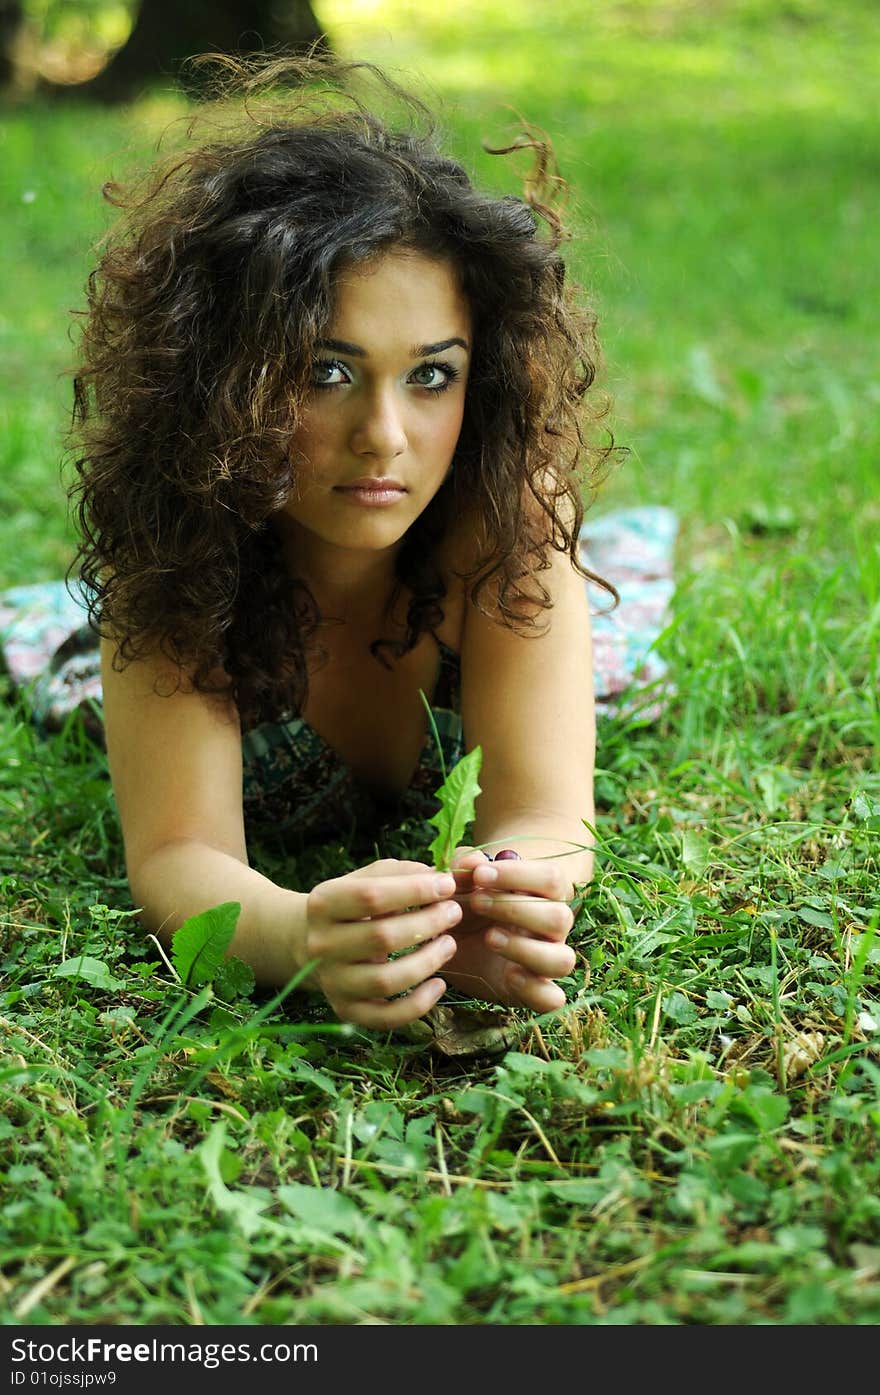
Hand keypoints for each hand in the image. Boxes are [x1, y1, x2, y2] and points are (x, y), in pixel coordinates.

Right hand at [304, 859, 461, 1027]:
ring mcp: (333, 982)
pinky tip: (439, 985)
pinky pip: (386, 1017)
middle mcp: (321, 945)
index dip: (414, 890)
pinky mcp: (346, 1010)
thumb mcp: (368, 879)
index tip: (447, 885)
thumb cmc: (353, 905)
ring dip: (427, 962)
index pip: (371, 896)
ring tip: (450, 944)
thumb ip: (401, 873)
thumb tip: (440, 878)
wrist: (313, 943)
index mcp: (323, 904)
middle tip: (454, 912)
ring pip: (385, 981)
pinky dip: (418, 1005)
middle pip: (381, 938)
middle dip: (427, 924)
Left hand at [445, 848, 575, 1011]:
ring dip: (525, 948)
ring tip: (489, 937)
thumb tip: (474, 861)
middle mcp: (550, 928)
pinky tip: (509, 975)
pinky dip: (535, 989)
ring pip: (563, 960)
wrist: (451, 945)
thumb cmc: (462, 904)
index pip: (552, 878)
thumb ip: (462, 867)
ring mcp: (544, 961)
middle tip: (476, 903)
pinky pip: (552, 999)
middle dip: (515, 908)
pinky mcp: (532, 991)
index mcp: (540, 895)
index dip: (520, 874)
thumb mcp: (457, 883)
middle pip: (561, 917)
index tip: (480, 875)